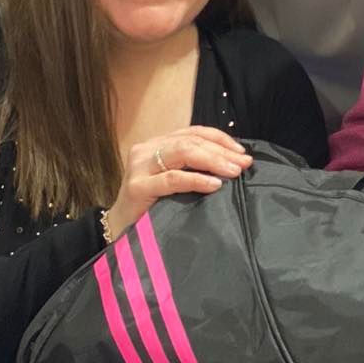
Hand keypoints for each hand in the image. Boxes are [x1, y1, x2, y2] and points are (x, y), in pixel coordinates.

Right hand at [103, 127, 251, 241]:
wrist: (119, 230)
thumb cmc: (152, 206)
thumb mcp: (173, 180)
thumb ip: (193, 167)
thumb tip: (233, 163)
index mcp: (157, 144)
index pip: (193, 133)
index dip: (220, 139)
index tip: (242, 152)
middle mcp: (146, 149)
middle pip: (191, 141)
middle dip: (221, 151)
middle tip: (244, 164)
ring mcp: (139, 167)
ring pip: (183, 153)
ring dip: (213, 161)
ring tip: (234, 171)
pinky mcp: (137, 187)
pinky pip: (173, 179)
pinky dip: (197, 180)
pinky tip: (215, 185)